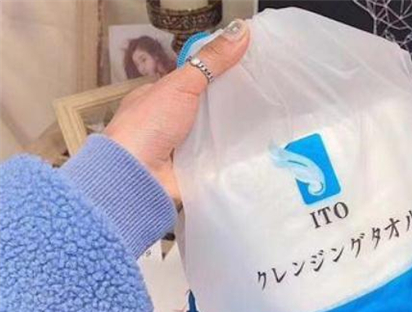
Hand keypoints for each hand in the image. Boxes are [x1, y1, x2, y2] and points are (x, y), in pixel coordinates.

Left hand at [105, 20, 249, 200]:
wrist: (137, 176)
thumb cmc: (147, 126)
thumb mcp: (180, 84)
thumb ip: (210, 62)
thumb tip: (241, 31)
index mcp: (162, 98)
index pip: (197, 81)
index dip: (222, 74)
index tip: (252, 67)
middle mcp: (173, 123)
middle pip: (211, 109)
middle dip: (234, 104)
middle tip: (267, 94)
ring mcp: (185, 148)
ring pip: (218, 134)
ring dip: (237, 131)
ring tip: (271, 118)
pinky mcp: (197, 171)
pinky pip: (221, 159)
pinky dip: (236, 155)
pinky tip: (259, 147)